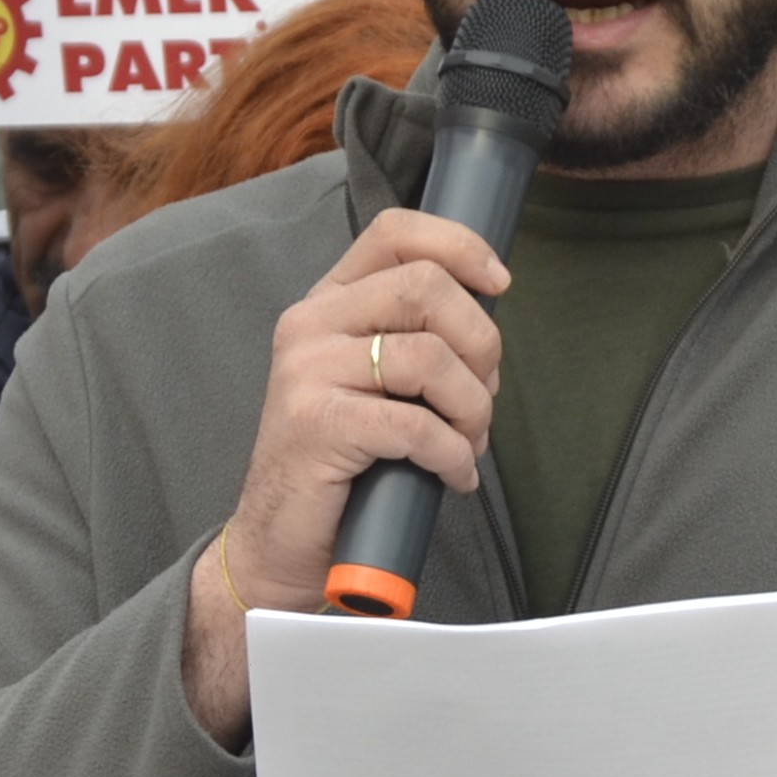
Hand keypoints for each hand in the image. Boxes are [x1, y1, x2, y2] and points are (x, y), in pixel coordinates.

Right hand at [178, 207, 511, 747]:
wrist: (277, 544)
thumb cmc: (340, 467)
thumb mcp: (370, 384)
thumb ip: (409, 339)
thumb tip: (490, 315)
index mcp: (326, 304)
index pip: (395, 232)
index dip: (460, 246)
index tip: (500, 286)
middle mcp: (309, 325)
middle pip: (426, 287)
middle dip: (481, 344)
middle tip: (481, 398)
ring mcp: (307, 372)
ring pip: (430, 356)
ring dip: (473, 408)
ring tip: (468, 444)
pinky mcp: (318, 425)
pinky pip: (418, 425)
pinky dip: (453, 455)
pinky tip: (452, 477)